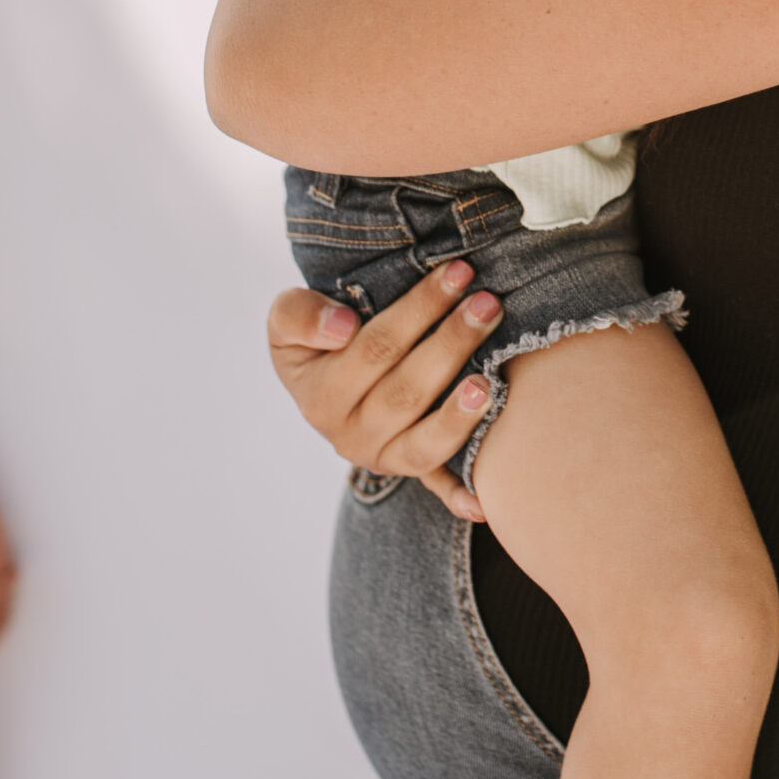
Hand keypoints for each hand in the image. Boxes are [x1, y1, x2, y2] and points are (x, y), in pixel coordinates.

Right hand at [266, 263, 503, 521]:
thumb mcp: (288, 320)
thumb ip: (300, 315)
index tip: (458, 274)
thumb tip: (342, 328)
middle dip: (452, 343)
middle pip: (407, 390)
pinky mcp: (409, 471)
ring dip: (460, 414)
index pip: (375, 348)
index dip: (419, 309)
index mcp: (319, 397)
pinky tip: (485, 504)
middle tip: (490, 305)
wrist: (324, 378)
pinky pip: (435, 487)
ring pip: (424, 442)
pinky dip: (459, 496)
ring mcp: (382, 458)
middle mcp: (349, 437)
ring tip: (489, 380)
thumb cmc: (315, 340)